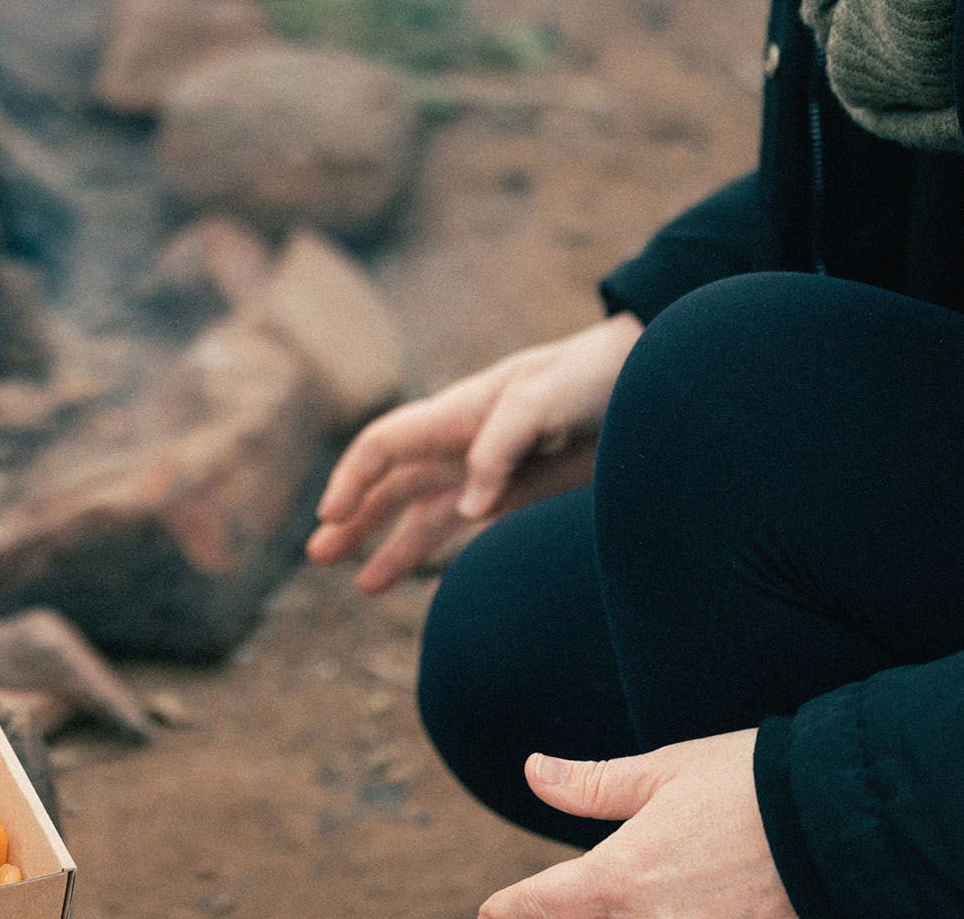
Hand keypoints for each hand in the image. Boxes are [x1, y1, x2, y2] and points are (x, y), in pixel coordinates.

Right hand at [306, 314, 641, 592]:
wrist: (645, 380)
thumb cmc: (587, 379)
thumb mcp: (542, 403)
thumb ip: (499, 451)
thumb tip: (467, 513)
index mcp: (454, 414)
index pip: (383, 446)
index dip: (351, 478)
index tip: (330, 515)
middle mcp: (459, 444)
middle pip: (391, 483)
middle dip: (353, 517)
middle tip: (318, 555)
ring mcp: (487, 471)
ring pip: (422, 512)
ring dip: (389, 544)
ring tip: (362, 584)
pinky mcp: (519, 494)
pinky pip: (465, 528)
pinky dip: (440, 553)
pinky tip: (426, 583)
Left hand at [480, 732, 795, 917]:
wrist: (841, 821)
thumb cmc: (749, 783)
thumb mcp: (663, 772)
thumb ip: (592, 785)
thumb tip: (533, 772)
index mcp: (624, 876)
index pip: (547, 901)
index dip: (514, 908)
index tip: (492, 911)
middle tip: (539, 913)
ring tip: (602, 909)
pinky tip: (660, 912)